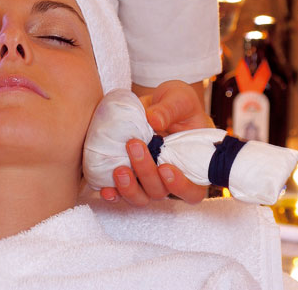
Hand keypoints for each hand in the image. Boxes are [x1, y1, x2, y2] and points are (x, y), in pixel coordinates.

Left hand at [99, 80, 212, 205]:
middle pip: (160, 191)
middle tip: (134, 146)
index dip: (181, 187)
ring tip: (118, 170)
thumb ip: (169, 110)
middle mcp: (171, 178)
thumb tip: (153, 120)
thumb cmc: (177, 104)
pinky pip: (121, 192)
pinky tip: (105, 188)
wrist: (156, 103)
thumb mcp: (179, 99)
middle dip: (146, 173)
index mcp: (192, 165)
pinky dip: (113, 193)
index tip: (165, 168)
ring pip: (141, 197)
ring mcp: (149, 179)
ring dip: (129, 188)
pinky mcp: (131, 175)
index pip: (193, 190)